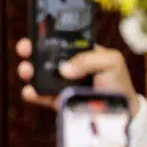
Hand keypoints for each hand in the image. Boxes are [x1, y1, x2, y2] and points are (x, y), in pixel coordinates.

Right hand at [14, 38, 138, 116]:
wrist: (122, 113)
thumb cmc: (118, 83)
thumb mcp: (112, 61)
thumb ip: (88, 59)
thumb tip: (63, 70)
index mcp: (78, 52)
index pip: (57, 39)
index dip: (44, 35)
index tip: (35, 33)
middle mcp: (66, 66)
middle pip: (41, 54)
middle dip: (29, 49)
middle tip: (24, 49)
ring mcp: (59, 83)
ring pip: (36, 73)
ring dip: (26, 70)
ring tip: (26, 71)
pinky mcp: (56, 100)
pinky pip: (39, 95)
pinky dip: (31, 93)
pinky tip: (30, 91)